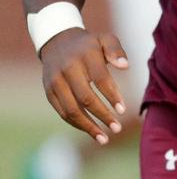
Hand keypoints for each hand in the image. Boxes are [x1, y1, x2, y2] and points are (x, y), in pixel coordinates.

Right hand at [39, 29, 128, 143]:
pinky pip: (62, 112)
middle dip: (102, 115)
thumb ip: (116, 50)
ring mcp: (55, 81)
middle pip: (85, 98)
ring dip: (88, 126)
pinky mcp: (48, 91)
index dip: (112, 96)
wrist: (58, 42)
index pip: (100, 79)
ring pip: (71, 109)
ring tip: (105, 139)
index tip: (123, 111)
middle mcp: (67, 69)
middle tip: (117, 129)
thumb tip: (125, 66)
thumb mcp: (105, 39)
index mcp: (84, 56)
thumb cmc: (90, 45)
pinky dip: (77, 124)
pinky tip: (92, 131)